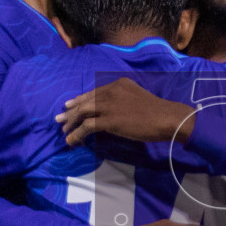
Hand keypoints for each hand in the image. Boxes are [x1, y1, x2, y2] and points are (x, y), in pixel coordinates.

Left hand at [57, 78, 195, 147]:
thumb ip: (124, 100)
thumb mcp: (138, 98)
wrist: (166, 117)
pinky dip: (77, 134)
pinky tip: (71, 140)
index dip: (80, 100)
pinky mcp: (109, 120)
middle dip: (70, 111)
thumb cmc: (157, 111)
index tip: (70, 106)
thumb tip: (113, 112)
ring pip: (83, 112)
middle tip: (59, 119)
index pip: (94, 92)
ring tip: (63, 131)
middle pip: (85, 101)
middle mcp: (111, 91)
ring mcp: (109, 105)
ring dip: (71, 122)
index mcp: (118, 84)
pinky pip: (87, 126)